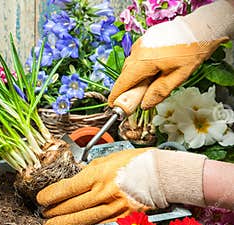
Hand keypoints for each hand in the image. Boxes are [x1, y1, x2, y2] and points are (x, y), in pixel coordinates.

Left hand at [37, 148, 206, 224]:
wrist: (164, 175)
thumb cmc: (136, 162)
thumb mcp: (107, 159)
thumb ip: (89, 171)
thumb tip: (75, 179)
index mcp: (98, 175)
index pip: (67, 188)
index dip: (51, 195)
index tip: (41, 199)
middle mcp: (104, 193)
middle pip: (72, 206)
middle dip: (54, 211)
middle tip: (44, 213)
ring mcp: (114, 208)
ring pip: (83, 220)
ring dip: (64, 223)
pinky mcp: (124, 219)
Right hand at [109, 0, 232, 109]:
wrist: (201, 28)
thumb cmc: (192, 51)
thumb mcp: (178, 77)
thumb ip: (159, 92)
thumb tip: (145, 105)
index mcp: (143, 62)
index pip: (123, 82)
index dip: (116, 95)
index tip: (113, 105)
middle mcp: (138, 51)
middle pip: (126, 74)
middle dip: (128, 87)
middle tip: (137, 98)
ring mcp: (141, 43)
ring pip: (132, 65)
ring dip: (136, 76)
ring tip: (150, 82)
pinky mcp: (146, 39)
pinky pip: (137, 56)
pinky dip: (141, 65)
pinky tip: (155, 69)